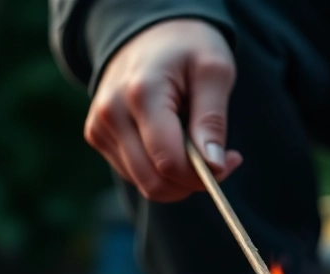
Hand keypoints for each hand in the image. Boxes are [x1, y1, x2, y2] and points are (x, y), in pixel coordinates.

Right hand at [84, 19, 242, 201]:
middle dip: (191, 182)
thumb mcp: (214, 71)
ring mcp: (99, 127)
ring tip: (196, 143)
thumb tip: (213, 167)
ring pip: (145, 184)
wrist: (149, 32)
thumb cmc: (187, 48)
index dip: (203, 175)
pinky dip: (160, 170)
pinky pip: (135, 175)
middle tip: (218, 160)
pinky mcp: (97, 136)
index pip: (169, 162)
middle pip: (154, 182)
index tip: (232, 160)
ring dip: (177, 177)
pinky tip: (174, 142)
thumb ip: (212, 119)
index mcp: (141, 94)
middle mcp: (112, 113)